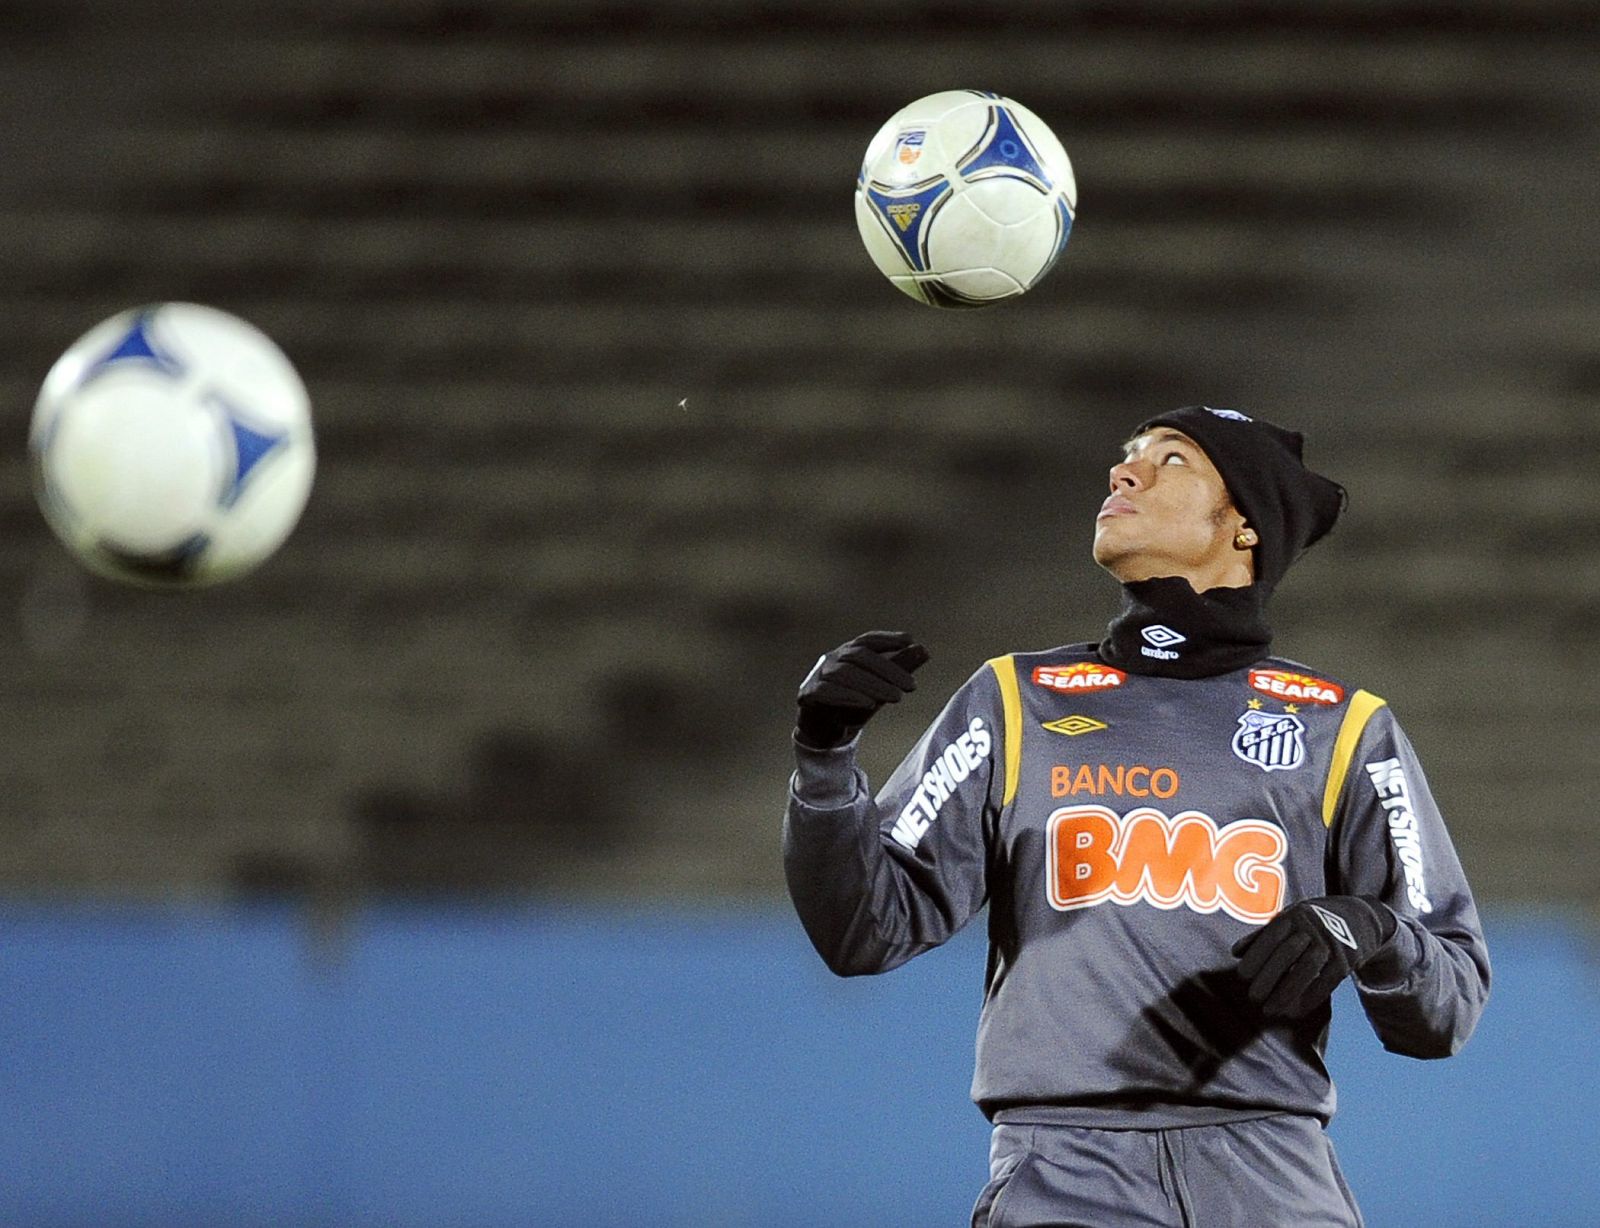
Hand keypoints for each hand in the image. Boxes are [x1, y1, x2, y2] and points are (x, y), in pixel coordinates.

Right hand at [794, 631, 930, 748]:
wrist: (824, 731)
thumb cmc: (853, 703)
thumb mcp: (879, 686)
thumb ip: (899, 667)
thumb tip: (924, 649)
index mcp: (847, 653)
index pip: (867, 640)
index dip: (887, 638)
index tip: (909, 640)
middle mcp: (831, 660)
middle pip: (858, 656)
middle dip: (887, 669)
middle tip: (911, 686)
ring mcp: (816, 676)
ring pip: (843, 673)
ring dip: (872, 684)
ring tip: (896, 697)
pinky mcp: (807, 695)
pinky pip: (825, 691)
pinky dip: (848, 696)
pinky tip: (868, 704)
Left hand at [1231, 895, 1398, 1017]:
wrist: (1359, 917)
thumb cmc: (1313, 921)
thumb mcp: (1290, 918)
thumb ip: (1263, 934)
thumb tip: (1235, 953)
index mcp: (1294, 915)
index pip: (1271, 936)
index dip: (1256, 956)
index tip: (1242, 976)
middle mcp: (1312, 926)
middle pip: (1287, 953)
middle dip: (1268, 977)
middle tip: (1253, 998)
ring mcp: (1332, 942)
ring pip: (1307, 969)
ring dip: (1287, 992)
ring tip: (1271, 1010)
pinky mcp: (1347, 959)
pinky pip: (1328, 981)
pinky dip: (1310, 998)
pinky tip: (1295, 1012)